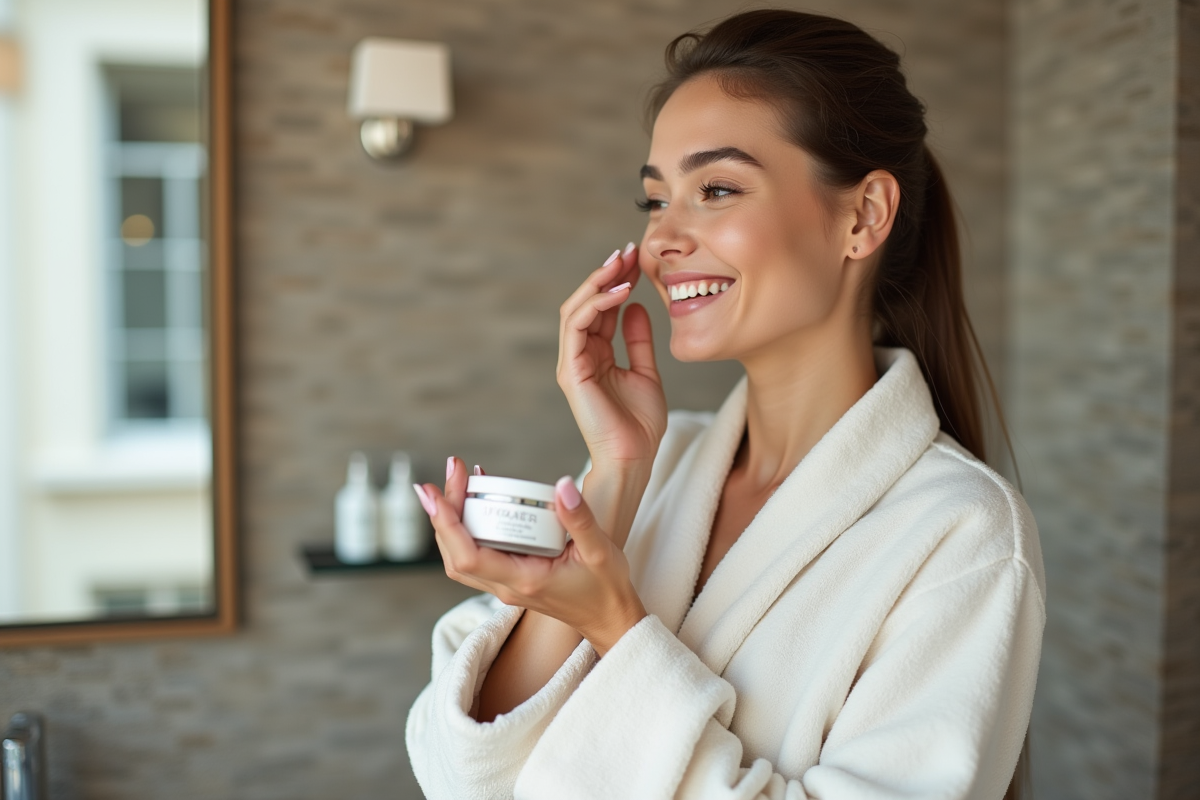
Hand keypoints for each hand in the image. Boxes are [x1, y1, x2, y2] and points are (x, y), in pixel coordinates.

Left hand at [415, 458, 646, 655]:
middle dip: (444, 511)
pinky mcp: (509, 580)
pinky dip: (466, 528)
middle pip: (454, 554)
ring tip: (460, 480)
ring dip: (450, 520)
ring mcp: (505, 585)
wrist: (610, 619)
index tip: (438, 490)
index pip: (467, 556)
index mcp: (523, 580)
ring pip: (459, 557)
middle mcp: (506, 586)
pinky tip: (478, 500)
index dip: (446, 523)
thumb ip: (580, 519)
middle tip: (454, 470)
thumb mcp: (600, 551)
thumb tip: (561, 485)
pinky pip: (475, 555)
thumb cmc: (606, 589)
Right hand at [557, 244, 667, 471]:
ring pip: (576, 309)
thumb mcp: (646, 372)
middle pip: (585, 302)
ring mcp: (572, 362)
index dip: (617, 281)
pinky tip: (620, 292)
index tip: (637, 259)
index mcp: (596, 355)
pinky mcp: (571, 371)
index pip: (601, 309)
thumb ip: (638, 340)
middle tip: (629, 250)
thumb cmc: (639, 425)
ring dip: (599, 282)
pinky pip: (577, 327)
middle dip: (606, 273)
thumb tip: (637, 307)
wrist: (634, 458)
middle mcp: (580, 356)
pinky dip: (596, 305)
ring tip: (622, 263)